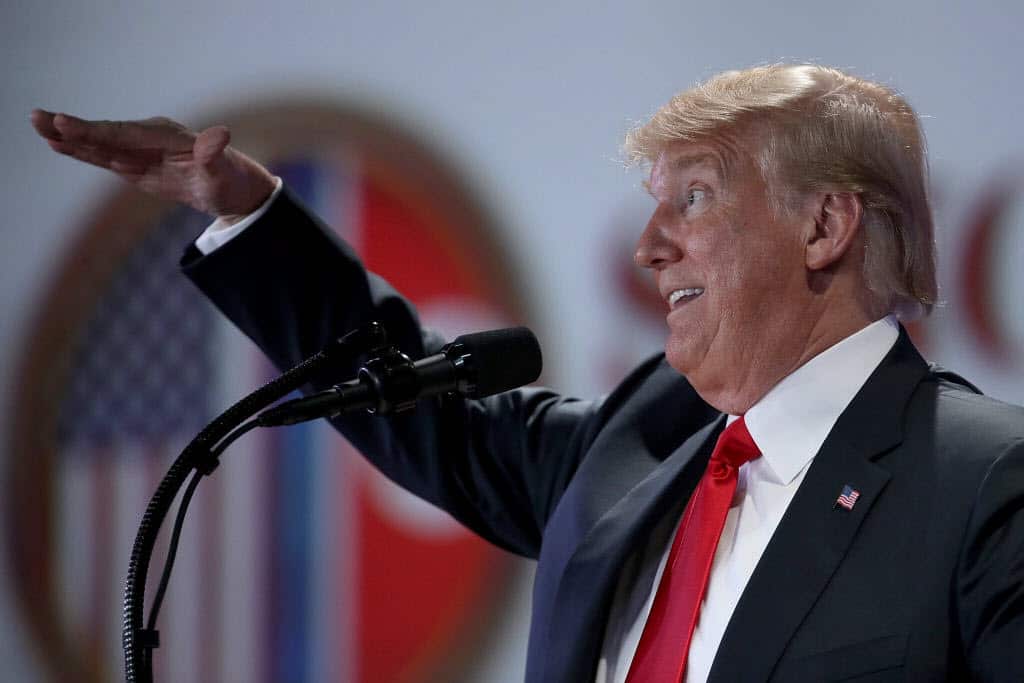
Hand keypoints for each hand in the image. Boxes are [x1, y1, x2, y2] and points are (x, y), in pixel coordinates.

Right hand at [31, 110, 276, 222]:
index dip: (96, 130)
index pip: (125, 133)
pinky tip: (58, 145)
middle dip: (73, 128)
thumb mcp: (225, 171)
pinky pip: (104, 157)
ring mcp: (140, 151)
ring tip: (38, 126)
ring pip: (100, 144)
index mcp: (166, 135)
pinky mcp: (136, 165)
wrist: (234, 189)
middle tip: (39, 118)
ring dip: (69, 137)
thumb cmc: (231, 180)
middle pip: (106, 133)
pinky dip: (82, 152)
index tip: (67, 124)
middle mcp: (149, 138)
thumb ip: (215, 155)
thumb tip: (220, 135)